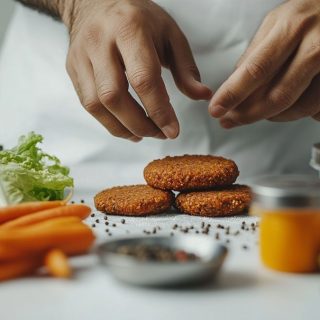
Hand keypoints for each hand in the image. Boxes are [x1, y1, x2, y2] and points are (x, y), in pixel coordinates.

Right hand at [65, 0, 211, 140]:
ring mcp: (82, 56)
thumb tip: (201, 96)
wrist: (95, 3)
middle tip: (159, 134)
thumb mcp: (170, 34)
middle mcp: (100, 42)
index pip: (143, 78)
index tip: (172, 131)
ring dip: (122, 127)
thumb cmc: (138, 19)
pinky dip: (109, 122)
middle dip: (139, 123)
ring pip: (96, 104)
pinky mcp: (74, 69)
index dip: (159, 110)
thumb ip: (186, 68)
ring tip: (143, 134)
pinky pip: (88, 104)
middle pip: (114, 96)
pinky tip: (126, 126)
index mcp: (129, 28)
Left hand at [209, 0, 319, 128]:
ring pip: (298, 107)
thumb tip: (233, 84)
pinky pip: (315, 109)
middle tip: (230, 120)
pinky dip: (298, 112)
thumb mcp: (279, 23)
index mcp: (291, 27)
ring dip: (272, 116)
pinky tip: (288, 107)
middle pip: (277, 94)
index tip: (217, 109)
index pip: (255, 69)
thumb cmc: (311, 14)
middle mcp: (314, 44)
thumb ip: (257, 53)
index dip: (233, 94)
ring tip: (259, 112)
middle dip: (248, 114)